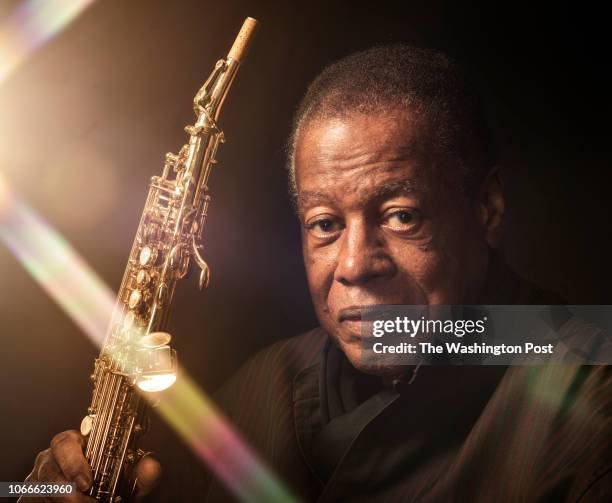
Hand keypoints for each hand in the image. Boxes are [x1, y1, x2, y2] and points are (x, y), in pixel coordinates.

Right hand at [20, 430, 160, 501]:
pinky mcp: (29, 499)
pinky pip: (32, 501)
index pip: (64, 441)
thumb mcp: (128, 484)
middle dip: (64, 486)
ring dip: (60, 500)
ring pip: (38, 488)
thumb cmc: (113, 491)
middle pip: (47, 465)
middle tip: (84, 499)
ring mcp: (36, 481)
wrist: (97, 501)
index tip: (87, 482)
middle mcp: (52, 460)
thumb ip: (140, 476)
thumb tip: (151, 465)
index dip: (73, 460)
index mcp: (76, 446)